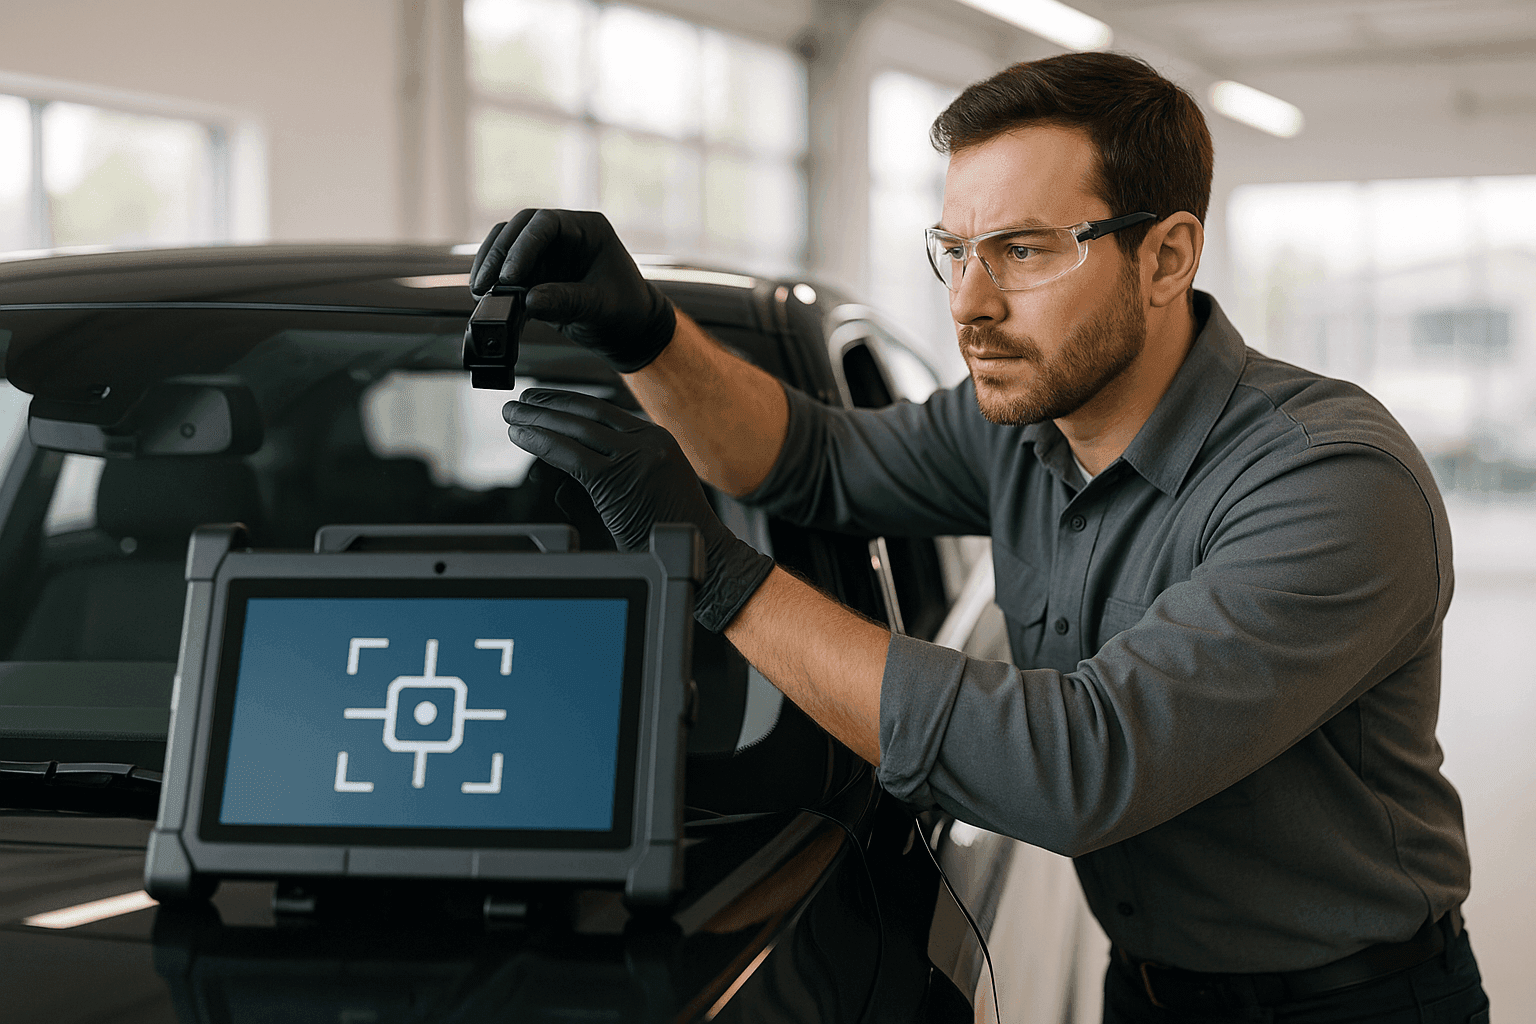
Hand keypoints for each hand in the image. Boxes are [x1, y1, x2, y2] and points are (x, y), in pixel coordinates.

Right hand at [470, 210, 676, 372]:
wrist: (630, 333)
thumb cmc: (627, 312)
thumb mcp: (600, 307)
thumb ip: (566, 301)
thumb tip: (529, 301)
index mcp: (587, 229)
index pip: (546, 224)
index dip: (523, 246)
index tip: (511, 276)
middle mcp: (564, 235)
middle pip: (519, 231)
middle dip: (498, 256)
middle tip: (485, 286)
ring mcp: (548, 253)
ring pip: (506, 248)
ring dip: (490, 268)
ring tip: (481, 295)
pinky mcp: (537, 274)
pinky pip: (507, 273)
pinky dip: (495, 286)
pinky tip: (487, 304)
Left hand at [504, 388, 774, 632]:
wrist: (703, 552)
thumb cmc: (675, 529)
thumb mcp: (650, 483)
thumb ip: (617, 468)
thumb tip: (572, 467)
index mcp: (657, 438)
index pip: (603, 410)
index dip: (567, 402)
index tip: (542, 400)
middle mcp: (648, 441)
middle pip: (586, 413)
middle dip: (547, 405)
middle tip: (518, 405)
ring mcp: (636, 458)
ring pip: (575, 429)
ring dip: (537, 420)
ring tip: (512, 417)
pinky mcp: (619, 480)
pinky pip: (570, 455)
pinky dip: (541, 443)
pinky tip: (521, 437)